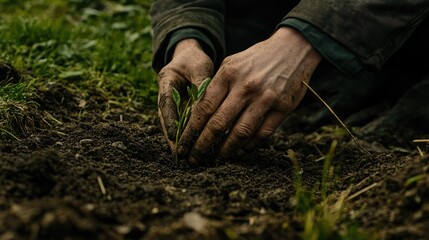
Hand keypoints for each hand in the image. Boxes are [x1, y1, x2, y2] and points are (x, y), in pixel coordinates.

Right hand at [157, 39, 213, 151]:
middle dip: (171, 137)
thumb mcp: (199, 67)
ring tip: (182, 156)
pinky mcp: (176, 108)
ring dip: (176, 139)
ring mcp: (168, 102)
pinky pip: (179, 122)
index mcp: (166, 80)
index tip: (174, 135)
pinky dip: (183, 134)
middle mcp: (164, 93)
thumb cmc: (195, 61)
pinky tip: (189, 147)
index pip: (166, 102)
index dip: (170, 120)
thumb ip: (201, 85)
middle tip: (178, 153)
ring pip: (171, 123)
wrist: (189, 56)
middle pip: (166, 117)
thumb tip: (205, 106)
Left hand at [178, 27, 321, 164]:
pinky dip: (250, 146)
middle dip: (203, 145)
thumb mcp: (232, 63)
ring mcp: (266, 98)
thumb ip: (216, 85)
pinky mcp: (283, 108)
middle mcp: (246, 87)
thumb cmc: (258, 58)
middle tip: (194, 159)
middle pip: (218, 123)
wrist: (295, 48)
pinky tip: (240, 152)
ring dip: (226, 150)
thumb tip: (199, 111)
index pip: (204, 107)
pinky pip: (263, 134)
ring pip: (241, 132)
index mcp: (229, 74)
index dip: (191, 129)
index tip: (183, 143)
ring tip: (216, 159)